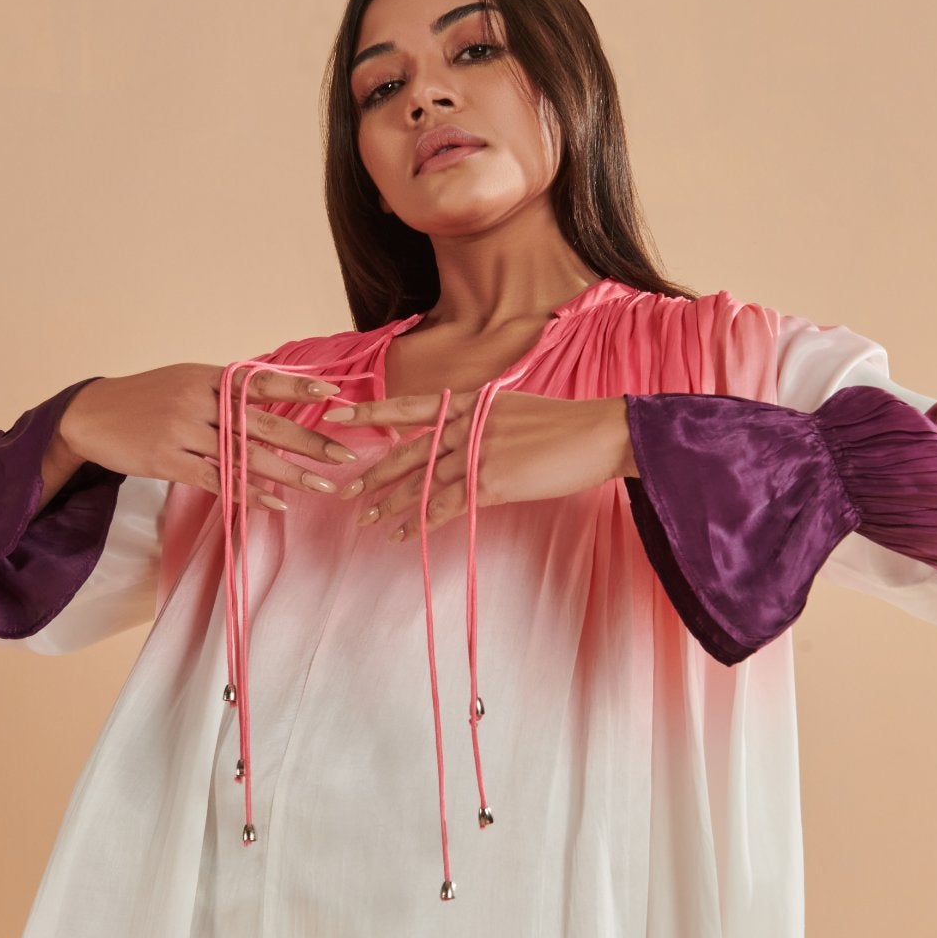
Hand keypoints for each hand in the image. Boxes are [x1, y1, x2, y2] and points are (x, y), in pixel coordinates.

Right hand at [59, 363, 360, 511]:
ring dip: (288, 473)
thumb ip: (224, 390)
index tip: (334, 394)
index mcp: (207, 377)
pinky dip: (248, 493)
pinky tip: (274, 503)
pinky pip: (218, 480)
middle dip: (309, 441)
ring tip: (321, 486)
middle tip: (344, 455)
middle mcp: (198, 400)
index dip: (298, 387)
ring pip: (246, 456)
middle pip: (264, 423)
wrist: (91, 416)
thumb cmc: (146, 399)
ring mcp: (183, 432)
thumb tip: (272, 398)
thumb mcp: (185, 380)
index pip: (261, 381)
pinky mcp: (169, 461)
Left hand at [323, 390, 636, 538]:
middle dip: (373, 472)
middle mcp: (466, 424)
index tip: (337, 413)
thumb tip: (464, 439)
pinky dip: (422, 522)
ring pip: (421, 482)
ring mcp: (476, 453)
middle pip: (407, 451)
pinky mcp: (491, 482)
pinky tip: (404, 535)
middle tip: (344, 490)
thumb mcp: (515, 410)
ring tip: (367, 519)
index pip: (410, 406)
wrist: (599, 433)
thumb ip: (483, 422)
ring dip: (392, 503)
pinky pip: (446, 506)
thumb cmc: (565, 425)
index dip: (371, 411)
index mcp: (470, 402)